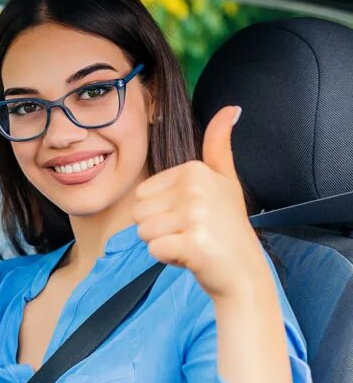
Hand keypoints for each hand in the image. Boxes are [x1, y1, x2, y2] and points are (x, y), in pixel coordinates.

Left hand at [133, 106, 269, 299]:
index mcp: (195, 170)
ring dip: (163, 243)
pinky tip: (192, 256)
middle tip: (190, 232)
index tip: (191, 217)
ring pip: (143, 232)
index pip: (141, 193)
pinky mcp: (193, 243)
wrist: (244, 273)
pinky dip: (168, 258)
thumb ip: (219, 145)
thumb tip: (231, 108)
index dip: (161, 211)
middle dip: (159, 228)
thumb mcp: (224, 180)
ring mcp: (196, 216)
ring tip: (191, 243)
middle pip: (138, 212)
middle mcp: (196, 188)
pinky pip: (154, 249)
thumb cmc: (227, 228)